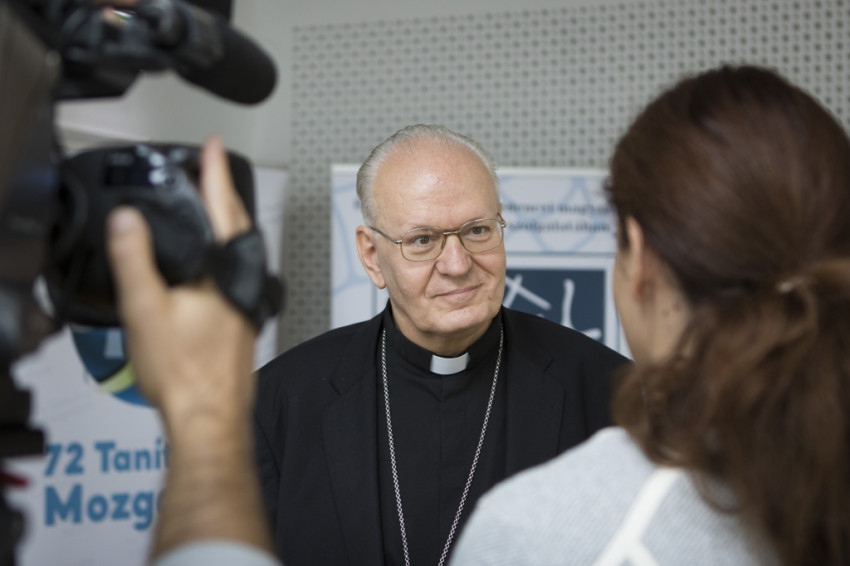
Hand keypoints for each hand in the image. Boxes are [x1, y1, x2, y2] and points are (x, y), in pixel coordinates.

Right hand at [106, 136, 255, 426]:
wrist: (209, 415)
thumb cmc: (186, 373)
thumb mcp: (146, 309)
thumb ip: (135, 259)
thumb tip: (128, 220)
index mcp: (226, 271)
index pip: (223, 207)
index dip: (215, 173)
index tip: (216, 146)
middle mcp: (244, 282)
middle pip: (238, 224)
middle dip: (224, 192)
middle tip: (213, 168)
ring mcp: (247, 301)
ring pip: (240, 248)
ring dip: (227, 221)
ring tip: (212, 205)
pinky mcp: (242, 318)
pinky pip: (236, 269)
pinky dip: (224, 250)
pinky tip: (210, 260)